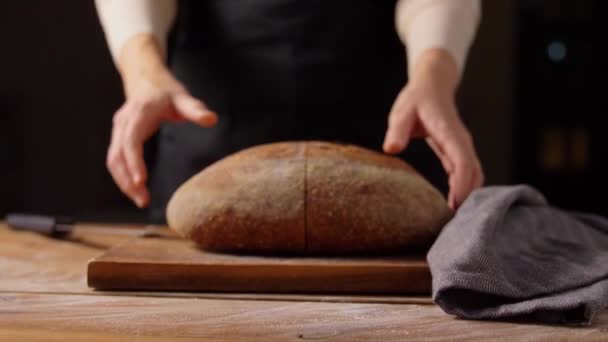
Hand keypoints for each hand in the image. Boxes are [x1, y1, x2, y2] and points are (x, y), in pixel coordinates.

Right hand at [106, 34, 217, 207]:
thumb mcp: (183, 98)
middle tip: (143, 201)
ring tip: (141, 200)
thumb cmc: (166, 90)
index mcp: (139, 113)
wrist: (146, 79)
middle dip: (128, 180)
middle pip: (118, 155)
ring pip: (113, 160)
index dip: (134, 161)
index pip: (131, 140)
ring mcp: (118, 130)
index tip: (140, 181)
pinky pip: (115, 159)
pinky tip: (136, 189)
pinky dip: (122, 176)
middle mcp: (124, 122)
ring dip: (123, 182)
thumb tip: (212, 119)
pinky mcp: (118, 137)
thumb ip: (196, 110)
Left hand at [383, 49, 482, 209]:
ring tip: (453, 220)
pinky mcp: (458, 153)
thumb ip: (397, 130)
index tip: (455, 205)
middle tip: (453, 224)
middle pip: (474, 174)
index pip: (463, 161)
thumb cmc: (416, 100)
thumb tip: (391, 148)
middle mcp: (461, 142)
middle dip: (467, 198)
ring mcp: (462, 148)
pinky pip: (466, 175)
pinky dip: (463, 191)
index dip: (461, 185)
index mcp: (449, 133)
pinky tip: (452, 207)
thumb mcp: (401, 112)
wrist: (432, 87)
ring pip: (474, 176)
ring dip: (467, 197)